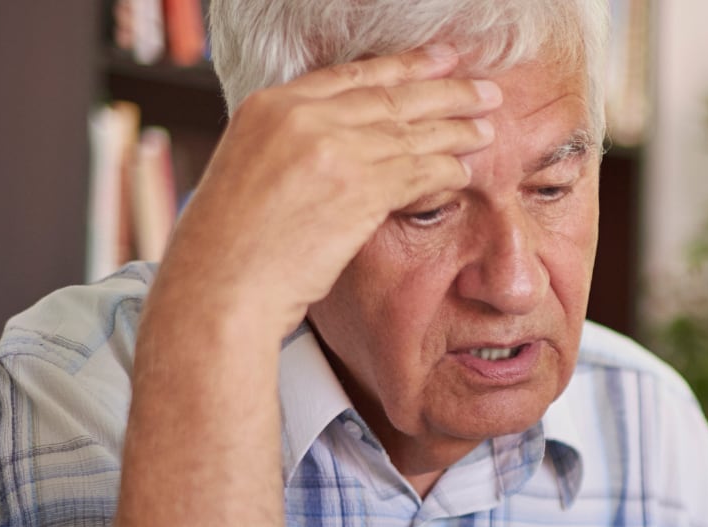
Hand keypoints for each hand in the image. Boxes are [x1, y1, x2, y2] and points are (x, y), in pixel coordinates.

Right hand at [152, 46, 500, 337]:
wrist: (220, 284)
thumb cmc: (230, 246)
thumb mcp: (251, 169)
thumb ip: (292, 145)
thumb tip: (336, 145)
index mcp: (270, 105)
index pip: (351, 76)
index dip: (403, 66)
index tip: (438, 61)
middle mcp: (300, 116)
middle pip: (390, 96)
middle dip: (445, 91)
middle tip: (485, 89)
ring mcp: (330, 148)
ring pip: (410, 132)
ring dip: (456, 129)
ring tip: (487, 128)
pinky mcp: (356, 188)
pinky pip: (417, 171)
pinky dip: (446, 169)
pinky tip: (466, 170)